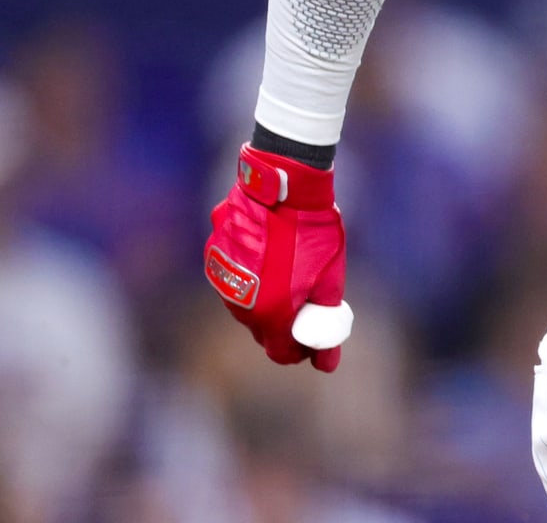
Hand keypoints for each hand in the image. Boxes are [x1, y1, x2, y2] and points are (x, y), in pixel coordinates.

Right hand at [203, 144, 349, 370]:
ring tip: (288, 269)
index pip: (282, 353)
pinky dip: (250, 274)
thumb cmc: (313, 232)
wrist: (283, 186)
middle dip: (284, 324)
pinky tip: (268, 252)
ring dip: (265, 298)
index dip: (300, 350)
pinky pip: (234, 278)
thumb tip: (327, 363)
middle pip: (263, 331)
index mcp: (271, 314)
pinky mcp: (213, 257)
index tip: (313, 337)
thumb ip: (326, 322)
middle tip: (305, 301)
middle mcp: (240, 305)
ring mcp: (222, 280)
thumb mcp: (330, 278)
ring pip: (246, 306)